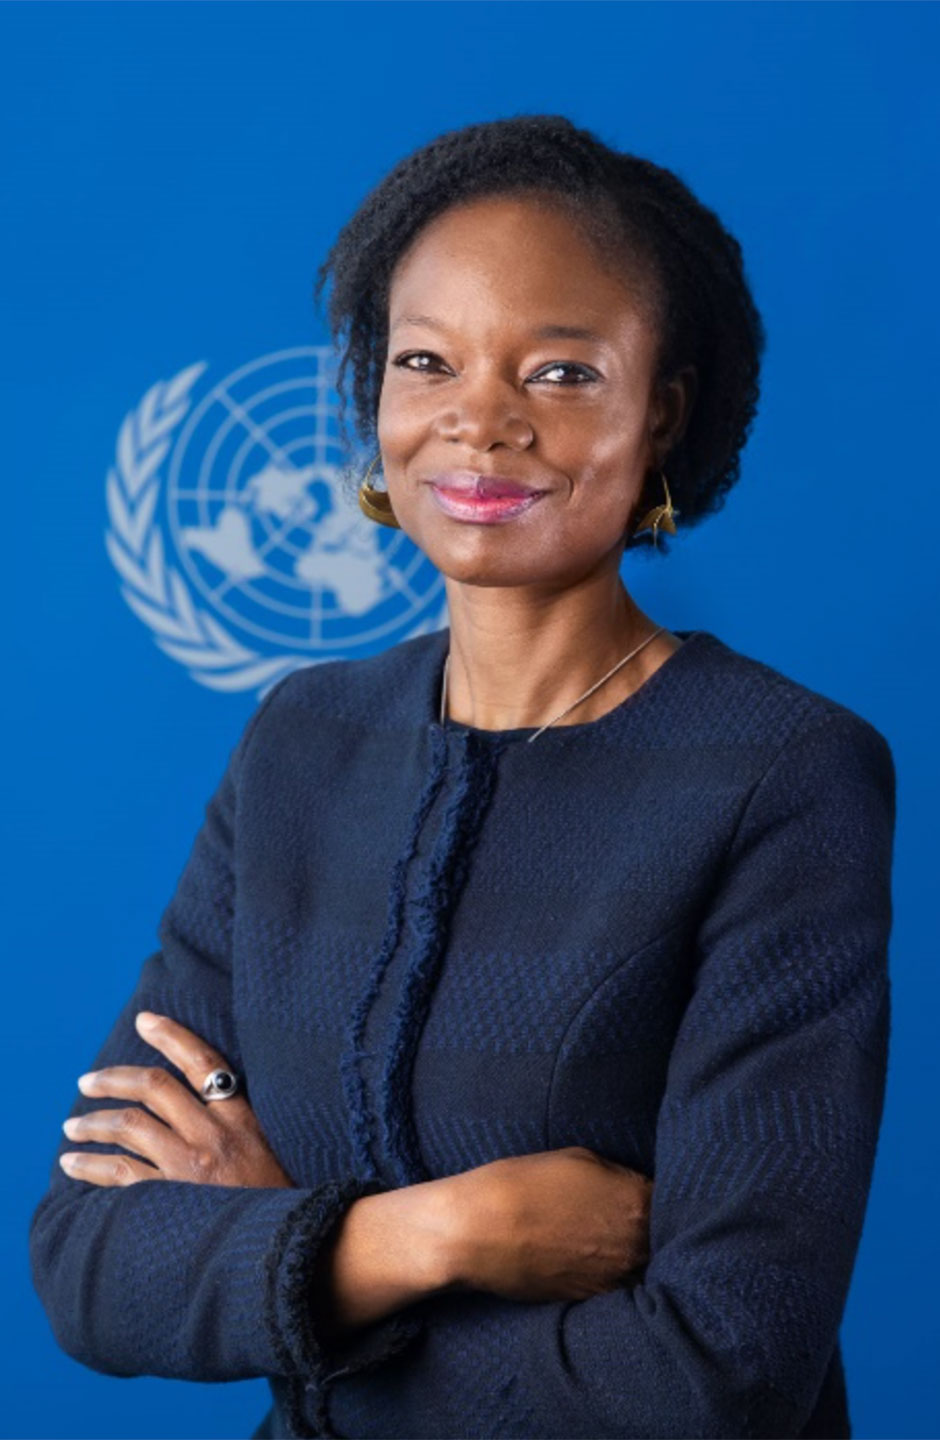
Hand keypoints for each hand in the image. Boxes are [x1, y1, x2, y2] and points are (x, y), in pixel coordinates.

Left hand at [59, 1011, 294, 1188]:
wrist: (287, 1248)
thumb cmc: (280, 1203)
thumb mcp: (275, 1151)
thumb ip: (241, 1127)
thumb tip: (207, 1105)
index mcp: (241, 1118)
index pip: (203, 1062)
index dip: (171, 1036)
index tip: (144, 1021)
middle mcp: (213, 1135)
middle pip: (153, 1088)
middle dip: (113, 1079)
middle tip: (87, 1082)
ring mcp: (190, 1167)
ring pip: (129, 1126)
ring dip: (93, 1123)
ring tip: (73, 1127)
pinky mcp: (171, 1200)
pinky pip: (119, 1173)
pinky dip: (90, 1164)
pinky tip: (73, 1164)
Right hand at [442, 1145, 652, 1303]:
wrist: (480, 1230)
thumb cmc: (526, 1183)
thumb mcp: (580, 1160)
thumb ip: (620, 1178)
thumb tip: (636, 1190)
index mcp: (638, 1204)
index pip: (676, 1203)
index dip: (668, 1198)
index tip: (655, 1193)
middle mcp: (635, 1248)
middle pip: (666, 1240)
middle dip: (656, 1228)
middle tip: (631, 1215)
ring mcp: (615, 1280)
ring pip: (644, 1268)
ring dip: (636, 1255)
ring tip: (610, 1238)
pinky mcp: (591, 1301)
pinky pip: (617, 1288)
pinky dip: (612, 1274)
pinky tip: (591, 1257)